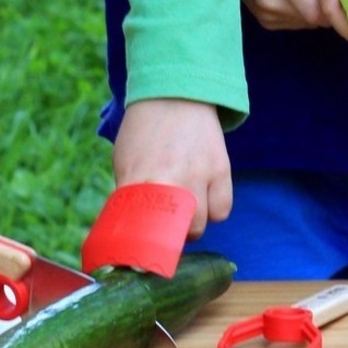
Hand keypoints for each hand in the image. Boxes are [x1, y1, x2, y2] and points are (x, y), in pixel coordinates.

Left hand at [112, 98, 231, 235]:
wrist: (174, 94)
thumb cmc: (144, 131)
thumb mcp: (125, 159)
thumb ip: (129, 192)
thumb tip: (132, 227)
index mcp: (136, 177)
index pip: (140, 229)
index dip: (143, 246)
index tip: (144, 252)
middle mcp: (168, 180)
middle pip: (174, 234)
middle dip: (170, 236)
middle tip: (166, 226)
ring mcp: (197, 175)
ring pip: (199, 225)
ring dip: (192, 225)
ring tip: (185, 211)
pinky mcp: (220, 169)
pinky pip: (222, 210)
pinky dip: (214, 211)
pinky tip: (205, 199)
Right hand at [237, 0, 347, 39]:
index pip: (320, 10)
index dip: (336, 2)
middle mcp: (269, 0)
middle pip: (317, 18)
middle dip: (333, 5)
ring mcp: (264, 12)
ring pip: (308, 23)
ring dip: (320, 10)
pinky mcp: (262, 18)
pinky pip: (296, 23)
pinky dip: (306, 12)